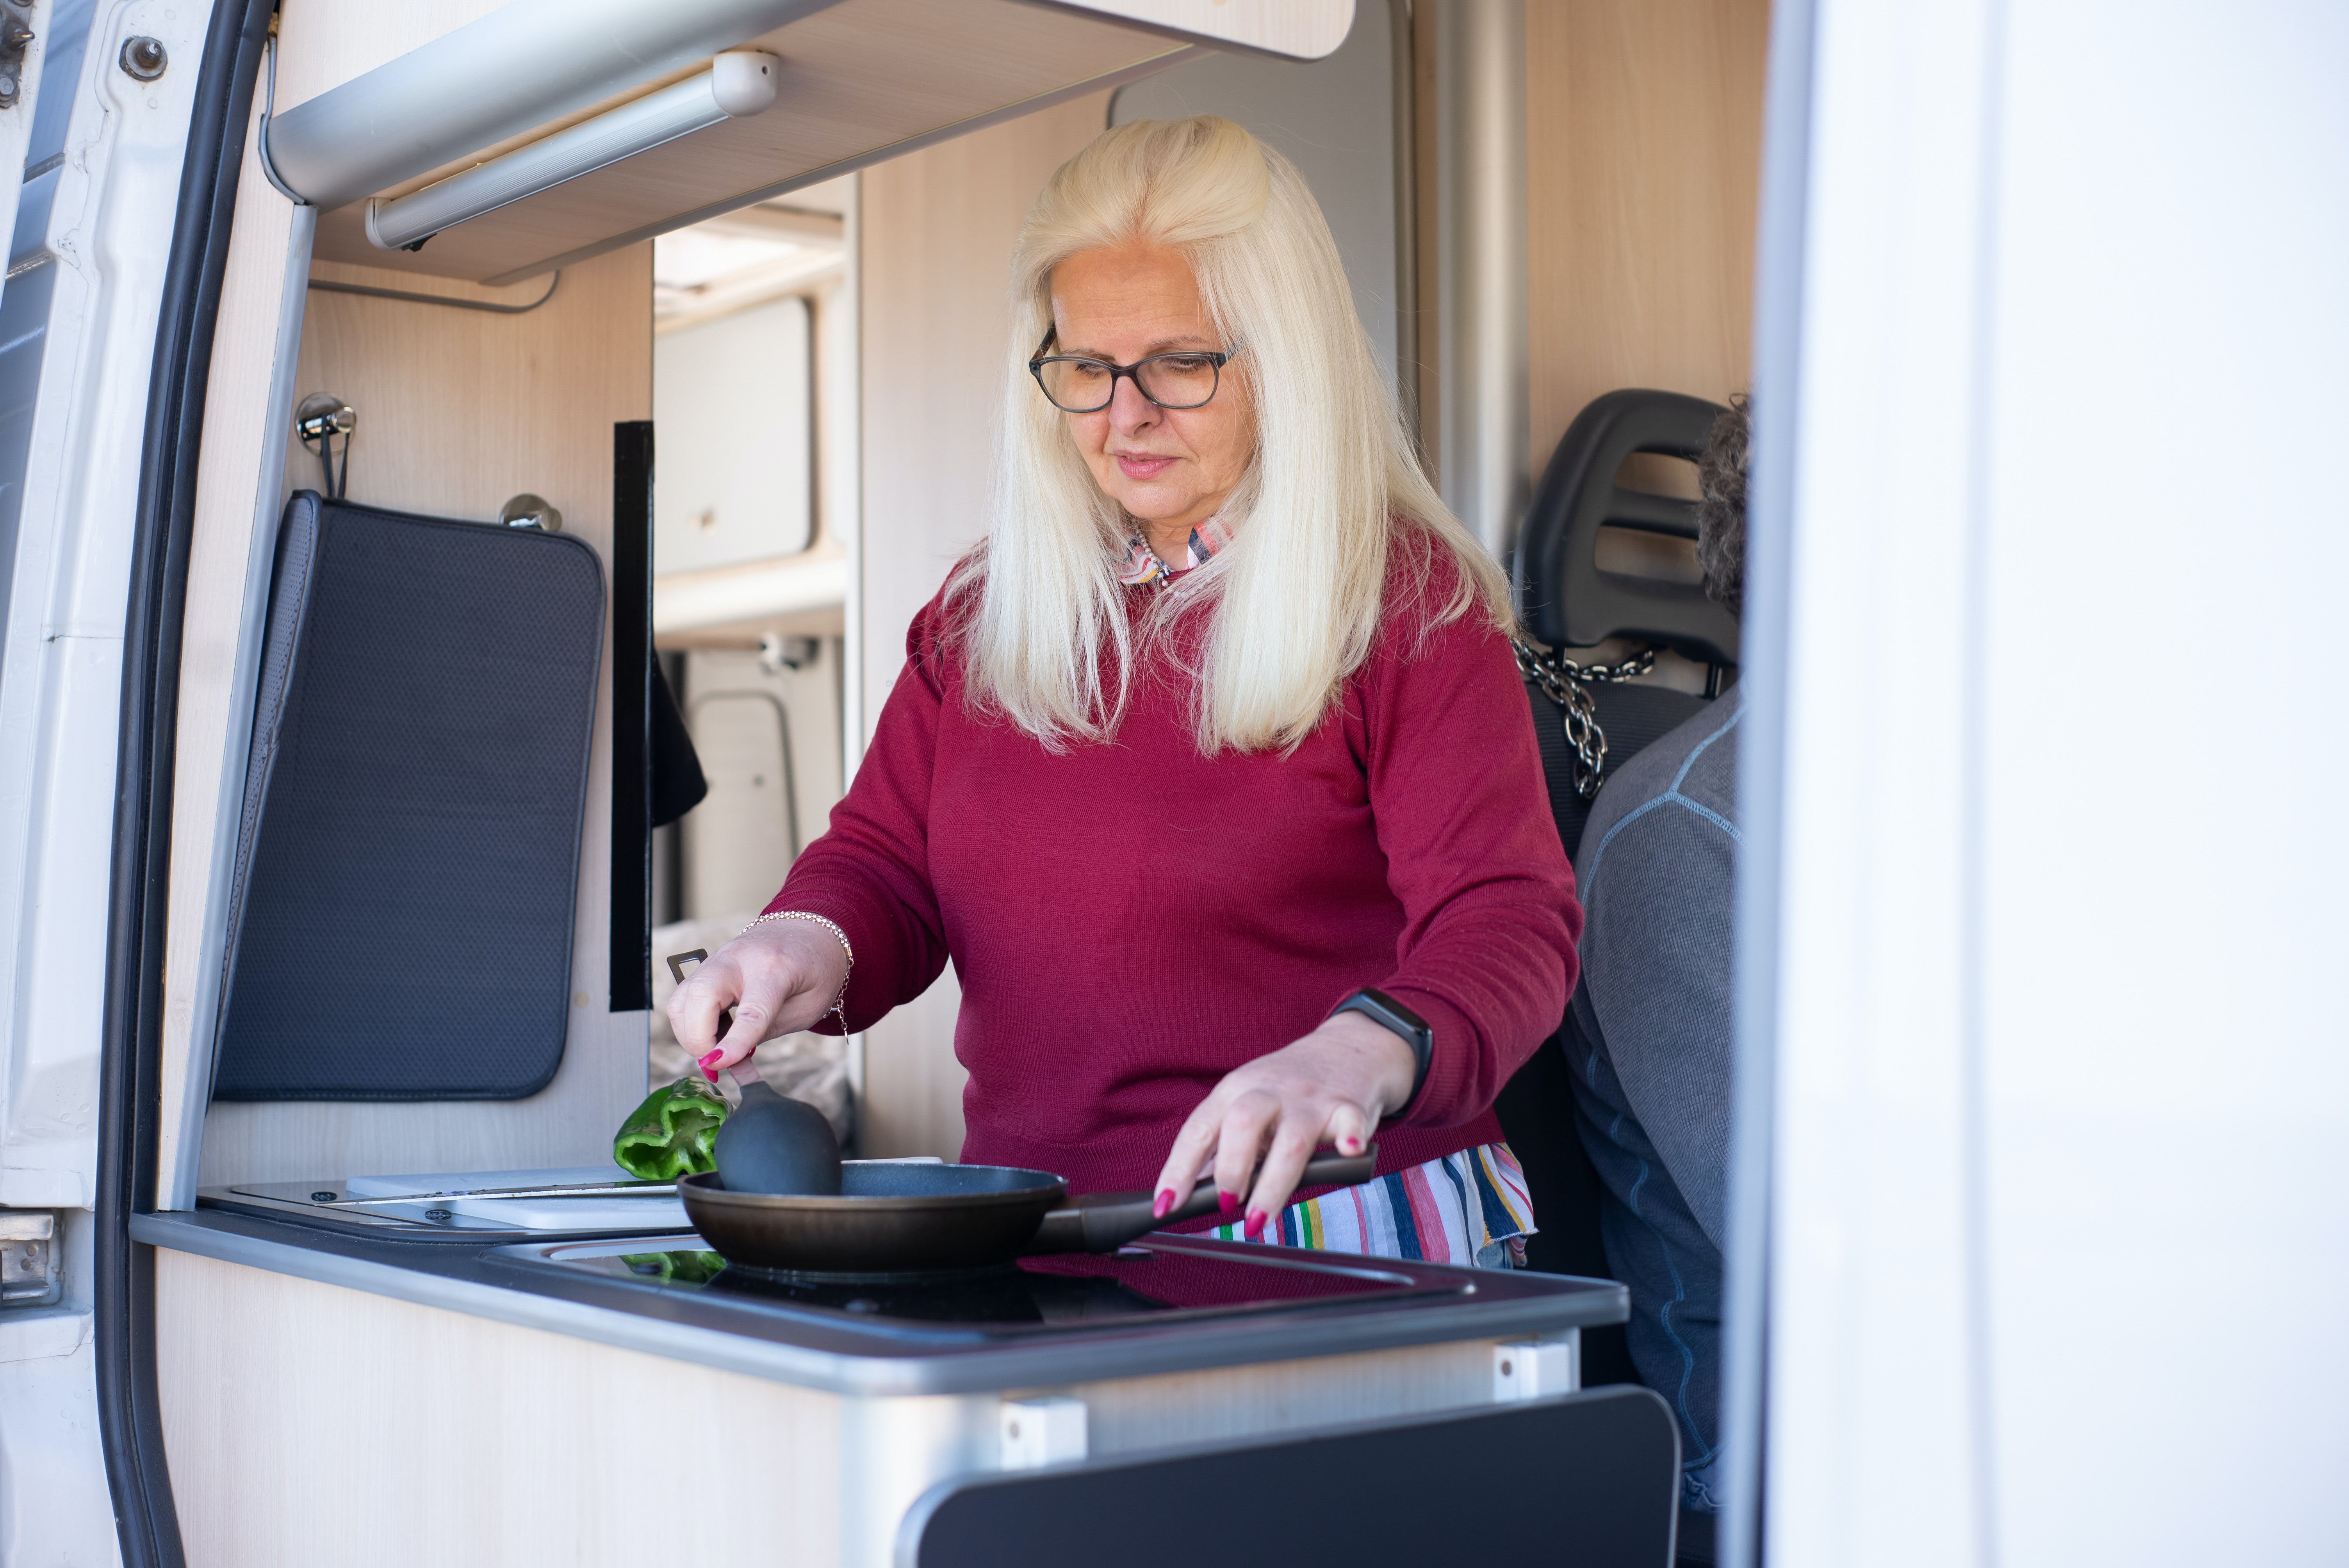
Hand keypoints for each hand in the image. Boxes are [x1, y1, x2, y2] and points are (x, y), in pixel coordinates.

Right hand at [666, 921, 848, 1079]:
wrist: (807, 932)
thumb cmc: (813, 971)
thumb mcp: (808, 1007)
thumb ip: (767, 1030)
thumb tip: (727, 1061)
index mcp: (776, 967)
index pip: (751, 1010)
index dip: (734, 1042)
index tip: (718, 1066)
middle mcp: (738, 958)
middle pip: (700, 996)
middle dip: (698, 1039)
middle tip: (715, 1065)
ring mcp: (716, 960)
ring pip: (681, 1000)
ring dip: (690, 1036)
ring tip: (716, 1055)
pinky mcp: (704, 968)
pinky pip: (683, 1000)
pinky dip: (690, 1027)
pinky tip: (712, 1040)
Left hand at [1148, 1012, 1416, 1239]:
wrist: (1347, 1049)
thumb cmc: (1288, 1088)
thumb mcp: (1246, 1105)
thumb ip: (1221, 1147)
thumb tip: (1190, 1191)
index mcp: (1234, 1090)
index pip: (1199, 1130)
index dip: (1179, 1170)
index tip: (1166, 1205)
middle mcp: (1269, 1091)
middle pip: (1242, 1124)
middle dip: (1230, 1170)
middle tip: (1226, 1204)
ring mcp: (1309, 1099)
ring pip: (1291, 1140)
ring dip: (1273, 1184)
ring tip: (1260, 1217)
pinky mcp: (1348, 1107)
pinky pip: (1349, 1123)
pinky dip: (1349, 1139)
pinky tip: (1347, 1152)